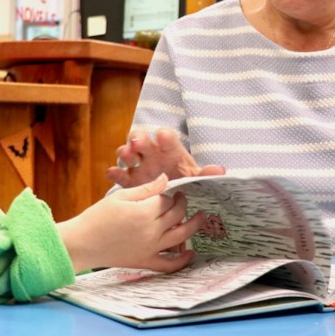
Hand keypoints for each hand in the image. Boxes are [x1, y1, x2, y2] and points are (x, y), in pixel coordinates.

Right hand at [57, 174, 205, 272]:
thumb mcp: (120, 197)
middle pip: (176, 215)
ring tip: (202, 217)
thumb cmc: (97, 217)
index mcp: (144, 212)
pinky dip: (182, 261)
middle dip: (182, 204)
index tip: (169, 191)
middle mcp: (151, 231)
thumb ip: (146, 189)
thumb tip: (166, 179)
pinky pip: (169, 264)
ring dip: (194, 226)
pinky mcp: (145, 261)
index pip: (166, 200)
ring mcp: (150, 248)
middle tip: (182, 199)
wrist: (82, 244)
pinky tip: (191, 253)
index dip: (168, 194)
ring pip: (180, 236)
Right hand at [106, 128, 224, 187]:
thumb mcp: (194, 178)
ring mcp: (138, 165)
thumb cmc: (183, 181)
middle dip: (138, 139)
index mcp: (169, 150)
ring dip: (125, 152)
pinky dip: (114, 172)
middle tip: (137, 144)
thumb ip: (205, 174)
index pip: (166, 137)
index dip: (164, 136)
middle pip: (142, 139)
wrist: (170, 199)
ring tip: (126, 158)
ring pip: (127, 152)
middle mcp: (152, 153)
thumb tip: (222, 171)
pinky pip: (118, 173)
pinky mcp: (128, 179)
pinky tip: (112, 173)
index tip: (162, 137)